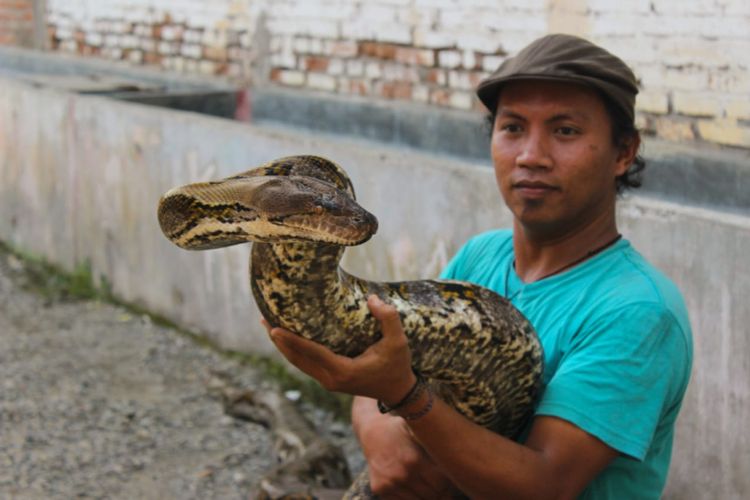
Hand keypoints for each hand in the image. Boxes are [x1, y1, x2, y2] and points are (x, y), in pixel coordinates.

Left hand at [261, 295, 415, 403]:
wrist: (398, 392)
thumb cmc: (398, 366)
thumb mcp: (398, 342)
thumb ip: (388, 318)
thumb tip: (372, 299)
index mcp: (343, 372)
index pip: (312, 353)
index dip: (292, 340)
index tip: (274, 328)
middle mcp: (330, 379)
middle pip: (297, 359)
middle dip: (279, 340)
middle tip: (263, 318)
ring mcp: (328, 382)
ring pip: (297, 363)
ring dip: (282, 346)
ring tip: (267, 325)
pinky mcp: (328, 380)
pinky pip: (304, 364)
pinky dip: (292, 350)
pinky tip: (285, 337)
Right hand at [353, 397, 458, 499]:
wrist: (373, 430)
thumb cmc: (404, 429)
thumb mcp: (421, 433)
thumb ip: (438, 447)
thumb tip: (463, 461)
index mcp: (415, 460)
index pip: (443, 485)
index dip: (449, 483)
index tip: (451, 477)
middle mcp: (402, 474)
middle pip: (432, 495)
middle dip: (440, 491)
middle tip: (441, 483)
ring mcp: (390, 484)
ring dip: (427, 495)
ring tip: (428, 484)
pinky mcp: (379, 489)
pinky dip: (412, 497)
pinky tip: (415, 486)